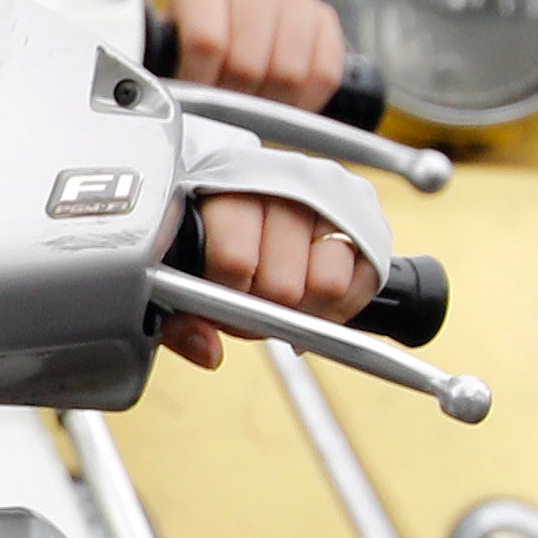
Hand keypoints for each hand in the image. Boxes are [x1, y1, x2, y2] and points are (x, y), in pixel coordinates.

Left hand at [156, 188, 381, 369]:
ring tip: (279, 301)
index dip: (225, 300)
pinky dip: (337, 307)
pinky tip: (309, 298)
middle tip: (248, 307)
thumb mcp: (173, 269)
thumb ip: (176, 317)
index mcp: (225, 188)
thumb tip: (207, 352)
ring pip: (328, 285)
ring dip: (302, 310)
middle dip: (262, 312)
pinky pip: (361, 285)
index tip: (218, 305)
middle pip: (281, 284)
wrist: (239, 191)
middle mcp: (282, 186)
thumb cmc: (202, 234)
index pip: (233, 261)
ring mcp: (329, 199)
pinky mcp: (364, 220)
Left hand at [163, 0, 350, 114]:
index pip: (206, 43)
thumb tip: (176, 99)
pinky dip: (306, 101)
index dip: (202, 82)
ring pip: (289, 73)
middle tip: (229, 109)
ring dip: (271, 103)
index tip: (198, 100)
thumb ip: (172, 62)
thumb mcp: (175, 43)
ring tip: (255, 105)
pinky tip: (286, 102)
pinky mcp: (325, 18)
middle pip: (248, 64)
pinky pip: (324, 74)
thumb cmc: (202, 37)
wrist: (238, 19)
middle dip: (236, 99)